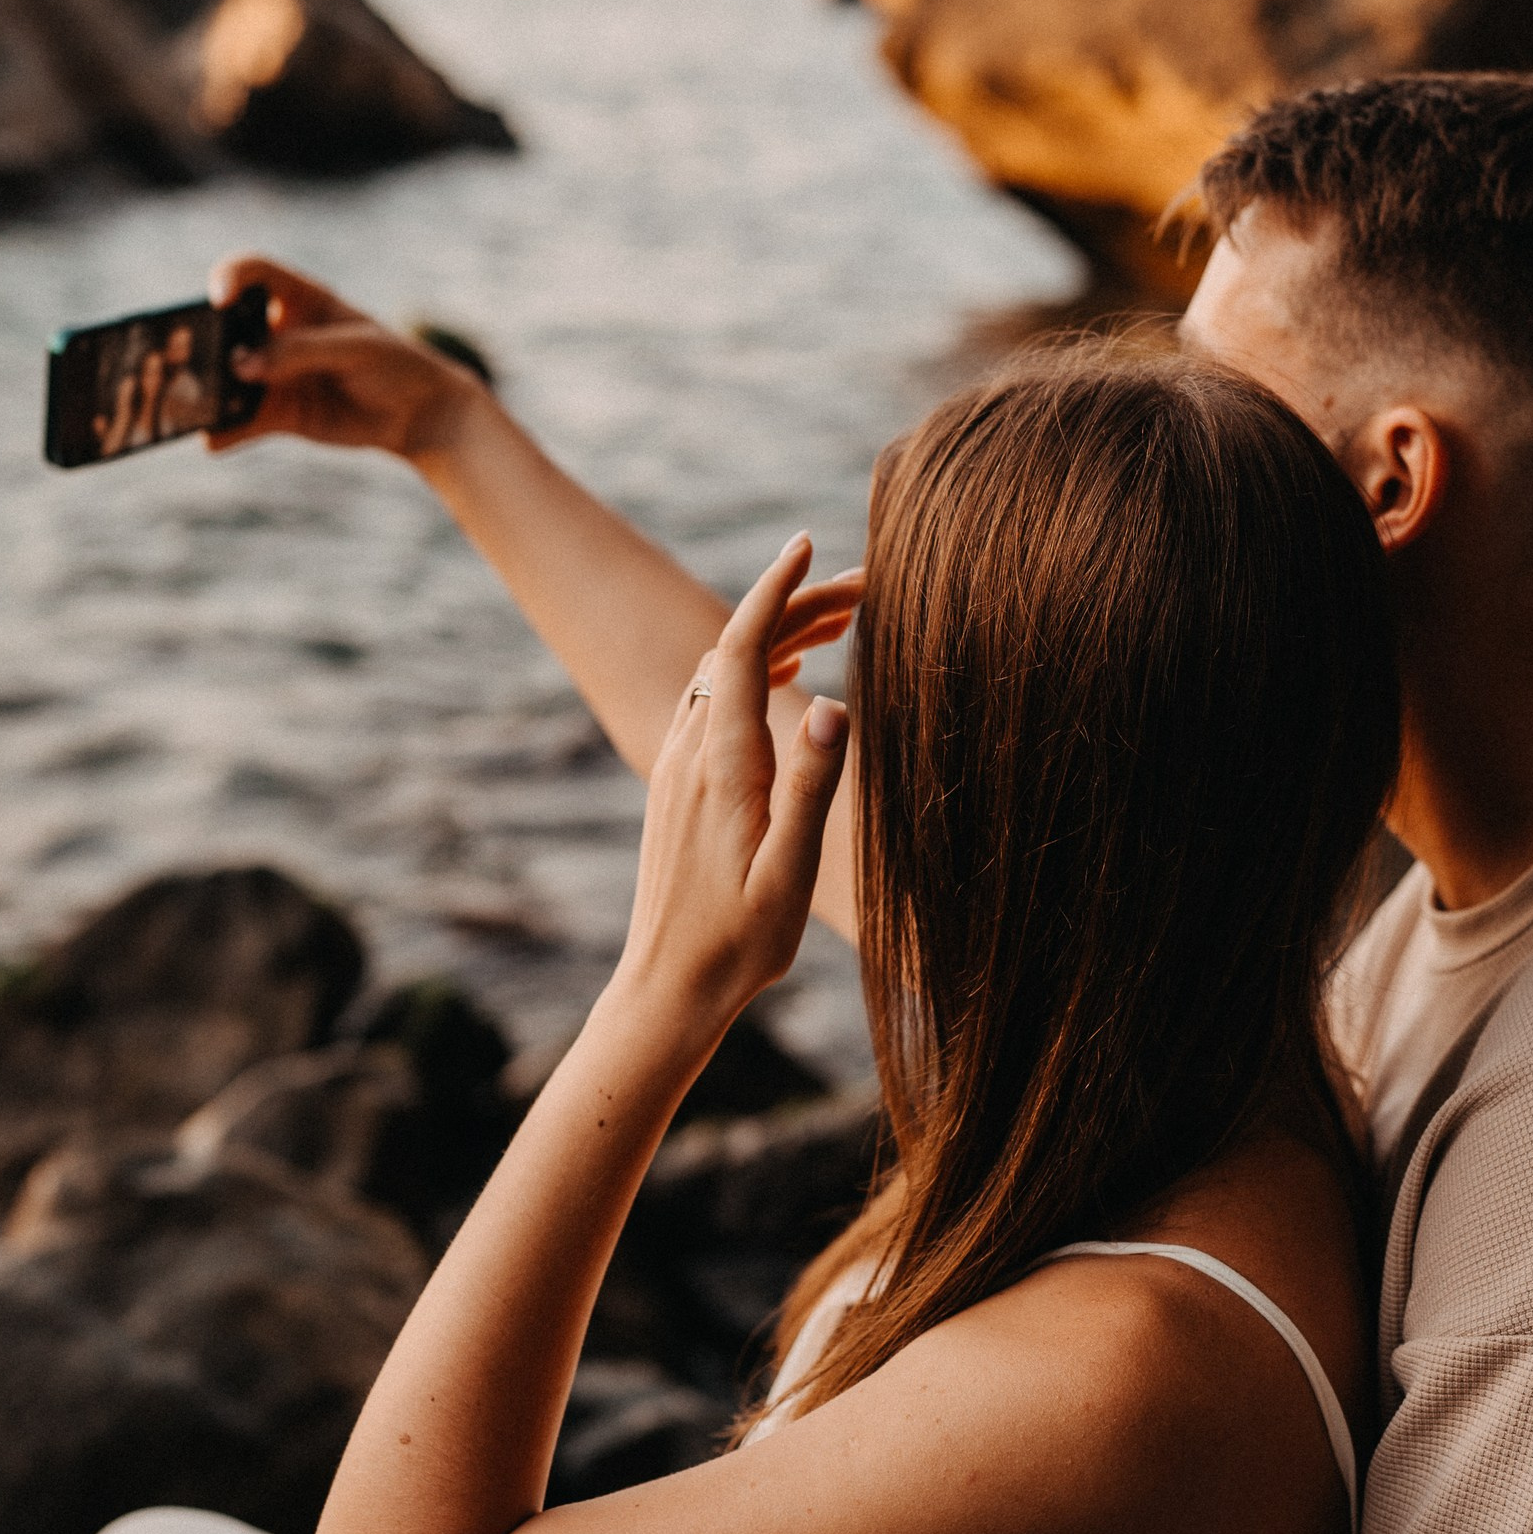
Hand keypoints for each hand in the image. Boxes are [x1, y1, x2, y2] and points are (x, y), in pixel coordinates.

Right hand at [204, 255, 484, 462]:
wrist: (419, 414)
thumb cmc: (394, 363)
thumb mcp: (355, 348)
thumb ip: (300, 352)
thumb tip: (241, 366)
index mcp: (300, 299)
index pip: (253, 273)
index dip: (230, 278)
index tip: (219, 298)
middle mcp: (278, 334)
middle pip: (227, 328)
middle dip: (205, 340)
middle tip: (189, 358)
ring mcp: (274, 375)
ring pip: (228, 379)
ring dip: (208, 390)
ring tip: (191, 404)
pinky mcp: (278, 413)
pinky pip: (242, 421)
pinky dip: (225, 431)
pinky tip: (213, 440)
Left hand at [616, 537, 853, 1024]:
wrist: (667, 990)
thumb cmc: (738, 943)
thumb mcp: (788, 872)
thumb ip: (812, 787)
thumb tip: (836, 703)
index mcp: (723, 764)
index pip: (741, 647)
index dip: (774, 589)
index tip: (807, 543)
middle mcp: (690, 753)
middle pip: (734, 648)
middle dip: (794, 604)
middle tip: (865, 587)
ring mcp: (677, 769)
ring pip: (722, 673)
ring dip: (777, 636)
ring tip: (842, 622)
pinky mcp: (676, 788)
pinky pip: (712, 702)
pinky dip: (752, 670)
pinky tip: (788, 681)